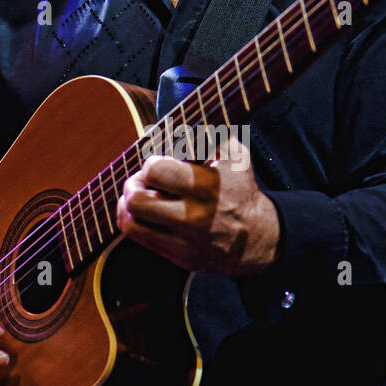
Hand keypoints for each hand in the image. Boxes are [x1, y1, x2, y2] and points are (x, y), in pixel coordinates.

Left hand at [115, 137, 281, 273]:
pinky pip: (138, 236)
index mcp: (208, 184)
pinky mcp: (180, 255)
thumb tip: (152, 129)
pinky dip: (130, 220)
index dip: (151, 163)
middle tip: (143, 181)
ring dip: (128, 202)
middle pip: (137, 195)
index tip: (160, 164)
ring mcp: (187, 238)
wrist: (257, 237)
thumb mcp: (231, 153)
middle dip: (135, 182)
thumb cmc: (238, 187)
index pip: (154, 169)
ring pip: (133, 217)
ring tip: (137, 195)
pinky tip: (138, 213)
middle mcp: (197, 214)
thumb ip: (199, 134)